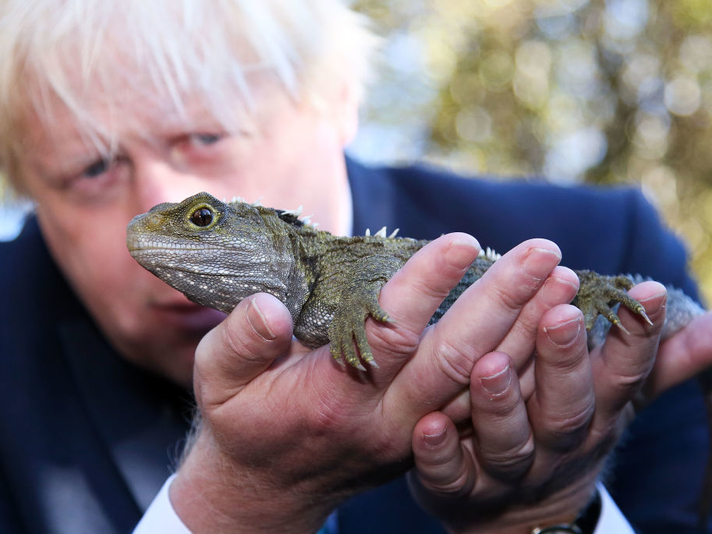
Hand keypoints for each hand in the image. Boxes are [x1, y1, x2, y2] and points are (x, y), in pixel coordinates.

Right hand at [167, 234, 573, 533]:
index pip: (390, 336)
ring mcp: (414, 431)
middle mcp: (385, 417)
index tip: (463, 241)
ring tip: (564, 279)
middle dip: (503, 302)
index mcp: (333, 396)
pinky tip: (546, 323)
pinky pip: (484, 398)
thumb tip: (270, 305)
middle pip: (455, 358)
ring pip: (481, 382)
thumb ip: (240, 341)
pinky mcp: (428, 435)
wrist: (269, 490)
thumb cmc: (243, 421)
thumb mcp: (218, 380)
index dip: (426, 288)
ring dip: (526, 331)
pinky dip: (520, 362)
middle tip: (544, 251)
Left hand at [408, 281, 667, 532]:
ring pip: (508, 442)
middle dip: (563, 362)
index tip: (647, 292)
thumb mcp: (611, 400)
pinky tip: (428, 426)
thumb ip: (654, 362)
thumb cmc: (563, 431)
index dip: (635, 338)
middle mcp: (554, 444)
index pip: (620, 375)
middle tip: (559, 314)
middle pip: (565, 407)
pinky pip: (449, 476)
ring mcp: (506, 472)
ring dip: (500, 406)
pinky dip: (439, 454)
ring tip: (489, 365)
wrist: (519, 518)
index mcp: (591, 414)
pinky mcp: (457, 491)